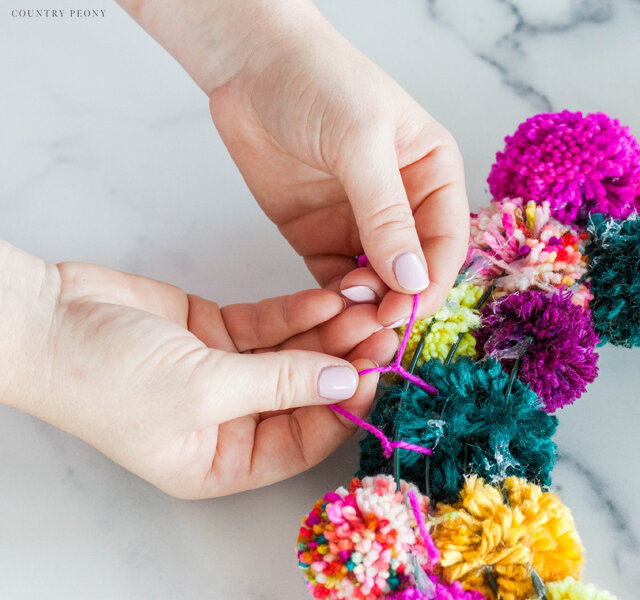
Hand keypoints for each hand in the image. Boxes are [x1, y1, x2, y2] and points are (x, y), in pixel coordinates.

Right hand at [2, 245, 396, 498]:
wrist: (45, 319)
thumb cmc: (106, 376)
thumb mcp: (202, 389)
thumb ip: (281, 383)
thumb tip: (346, 382)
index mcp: (221, 461)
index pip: (303, 440)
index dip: (345, 407)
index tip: (379, 371)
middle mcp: (228, 421)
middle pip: (304, 392)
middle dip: (344, 361)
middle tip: (383, 330)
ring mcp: (226, 373)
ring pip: (294, 354)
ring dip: (328, 331)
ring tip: (365, 306)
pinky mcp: (218, 332)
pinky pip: (271, 325)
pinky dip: (299, 312)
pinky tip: (329, 298)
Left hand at [208, 9, 468, 324]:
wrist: (250, 66)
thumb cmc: (319, 83)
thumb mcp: (360, 142)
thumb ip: (385, 213)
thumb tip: (413, 278)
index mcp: (432, 176)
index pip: (444, 242)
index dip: (430, 283)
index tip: (405, 312)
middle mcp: (403, 205)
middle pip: (412, 270)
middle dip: (396, 300)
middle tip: (371, 325)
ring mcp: (360, 224)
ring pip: (374, 282)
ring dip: (365, 306)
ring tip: (346, 318)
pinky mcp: (320, 236)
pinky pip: (333, 280)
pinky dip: (333, 300)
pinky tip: (325, 308)